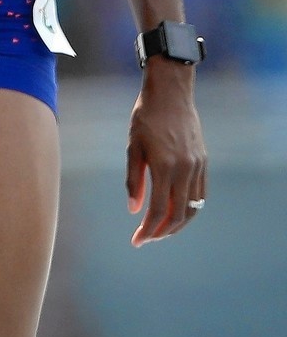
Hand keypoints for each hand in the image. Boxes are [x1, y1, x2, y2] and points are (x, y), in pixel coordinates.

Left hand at [126, 60, 205, 245]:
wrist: (171, 95)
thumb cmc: (145, 118)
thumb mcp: (132, 147)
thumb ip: (134, 180)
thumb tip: (133, 210)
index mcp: (164, 167)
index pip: (158, 210)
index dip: (148, 230)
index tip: (137, 241)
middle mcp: (185, 170)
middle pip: (178, 214)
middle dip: (162, 232)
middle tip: (146, 239)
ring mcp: (198, 167)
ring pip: (192, 208)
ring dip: (177, 224)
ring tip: (161, 231)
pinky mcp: (204, 162)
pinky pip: (200, 195)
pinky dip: (190, 209)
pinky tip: (177, 212)